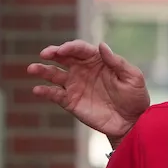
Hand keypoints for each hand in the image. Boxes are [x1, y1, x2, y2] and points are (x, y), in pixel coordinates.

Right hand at [27, 40, 148, 144]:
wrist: (132, 122)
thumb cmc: (135, 97)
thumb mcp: (133, 78)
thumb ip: (117, 62)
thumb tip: (101, 45)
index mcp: (97, 60)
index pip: (80, 49)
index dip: (70, 47)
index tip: (63, 50)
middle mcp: (83, 70)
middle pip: (63, 57)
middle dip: (53, 53)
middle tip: (45, 54)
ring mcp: (75, 85)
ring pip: (54, 74)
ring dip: (42, 70)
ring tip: (32, 68)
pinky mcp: (71, 102)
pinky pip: (55, 94)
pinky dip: (45, 91)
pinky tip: (37, 90)